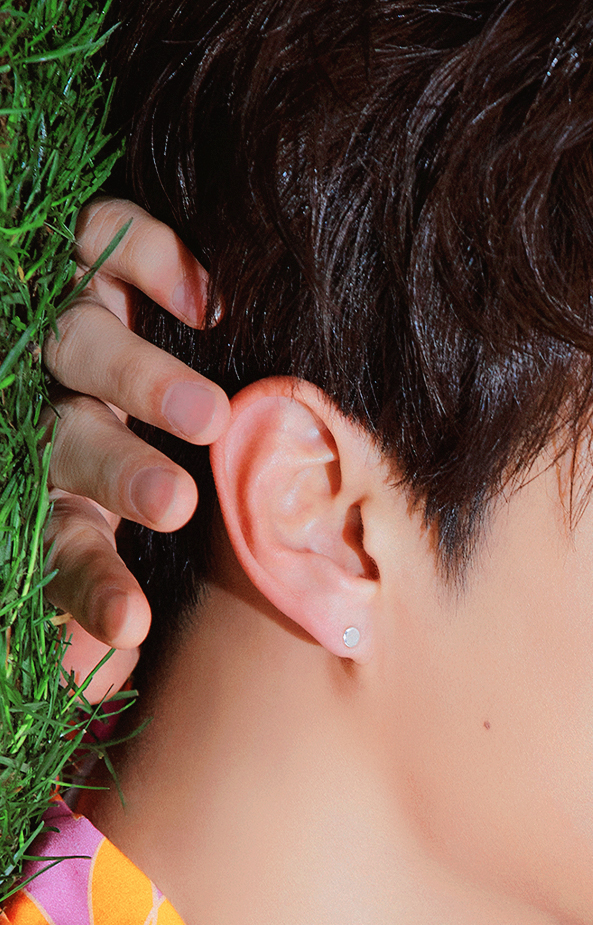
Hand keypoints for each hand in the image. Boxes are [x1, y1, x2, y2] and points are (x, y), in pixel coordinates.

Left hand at [43, 200, 228, 691]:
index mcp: (52, 490)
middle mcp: (50, 408)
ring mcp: (67, 325)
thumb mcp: (100, 542)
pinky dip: (153, 262)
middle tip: (175, 502)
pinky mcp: (91, 250)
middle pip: (72, 442)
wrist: (112, 315)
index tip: (134, 627)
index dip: (92, 589)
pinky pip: (109, 240)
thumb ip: (90, 613)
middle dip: (122, 472)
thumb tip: (91, 685)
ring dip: (145, 381)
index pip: (64, 548)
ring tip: (208, 414)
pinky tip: (204, 302)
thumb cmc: (110, 472)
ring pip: (88, 345)